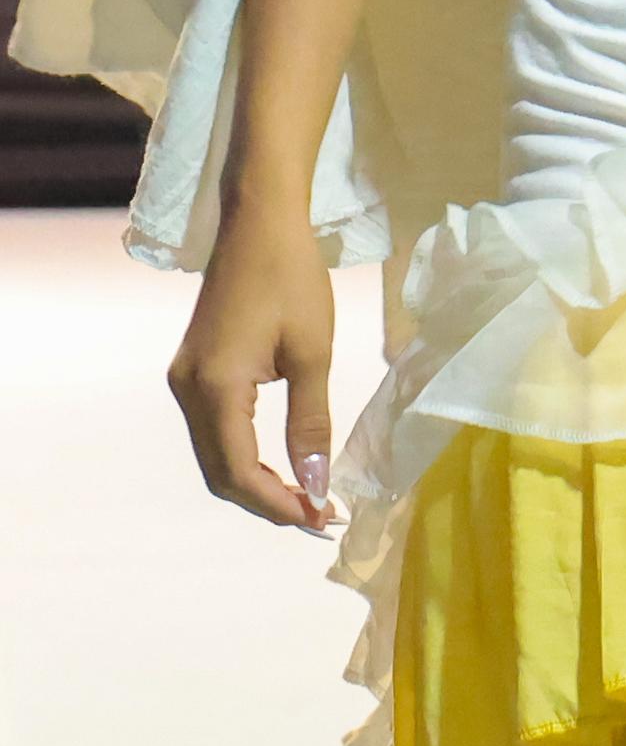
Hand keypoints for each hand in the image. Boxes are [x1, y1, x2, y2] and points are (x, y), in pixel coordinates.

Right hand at [168, 200, 337, 533]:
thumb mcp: (312, 353)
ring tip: (306, 498)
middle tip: (318, 517)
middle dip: (267, 501)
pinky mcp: (194, 372)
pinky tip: (280, 465)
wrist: (259, 225)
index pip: (239, 471)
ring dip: (256, 482)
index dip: (277, 503)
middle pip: (219, 472)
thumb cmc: (293, 279)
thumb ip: (309, 422)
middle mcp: (187, 391)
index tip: (320, 520)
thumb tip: (313, 483)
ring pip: (215, 456)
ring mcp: (185, 382)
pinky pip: (215, 432)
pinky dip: (245, 456)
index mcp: (214, 388)